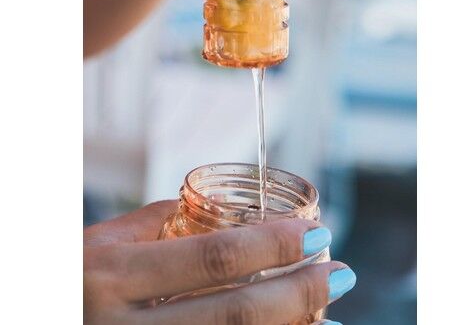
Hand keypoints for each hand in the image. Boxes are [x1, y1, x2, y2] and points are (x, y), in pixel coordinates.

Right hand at [84, 201, 355, 323]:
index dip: (271, 244)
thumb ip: (161, 225)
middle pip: (233, 315)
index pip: (211, 257)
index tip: (315, 232)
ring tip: (330, 312)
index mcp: (112, 273)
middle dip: (298, 293)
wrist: (39, 315)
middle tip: (340, 272)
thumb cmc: (73, 277)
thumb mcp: (103, 242)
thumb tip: (222, 215)